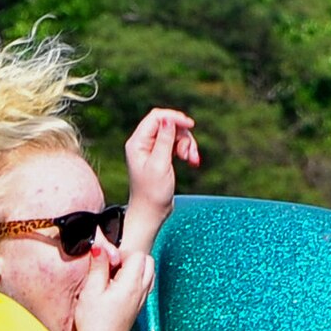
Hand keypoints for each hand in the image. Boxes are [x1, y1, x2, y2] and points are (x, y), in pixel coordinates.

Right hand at [72, 241, 155, 330]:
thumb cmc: (94, 323)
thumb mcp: (91, 290)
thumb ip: (98, 266)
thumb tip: (100, 246)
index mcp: (131, 284)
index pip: (138, 255)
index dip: (121, 253)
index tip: (107, 262)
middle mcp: (142, 291)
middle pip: (147, 262)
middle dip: (130, 258)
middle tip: (111, 267)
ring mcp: (142, 300)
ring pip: (148, 273)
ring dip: (133, 269)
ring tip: (112, 278)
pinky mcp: (138, 308)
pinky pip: (144, 286)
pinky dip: (133, 281)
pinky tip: (115, 289)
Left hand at [124, 108, 199, 241]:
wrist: (151, 213)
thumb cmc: (152, 193)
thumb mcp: (160, 164)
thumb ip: (164, 140)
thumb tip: (168, 119)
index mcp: (138, 142)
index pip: (157, 118)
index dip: (175, 118)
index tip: (191, 125)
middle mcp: (143, 143)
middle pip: (168, 125)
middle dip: (183, 136)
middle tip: (190, 153)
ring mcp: (152, 149)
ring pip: (175, 135)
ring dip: (187, 145)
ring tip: (192, 160)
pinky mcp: (160, 157)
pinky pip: (176, 145)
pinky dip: (186, 151)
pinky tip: (192, 161)